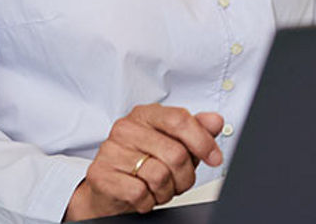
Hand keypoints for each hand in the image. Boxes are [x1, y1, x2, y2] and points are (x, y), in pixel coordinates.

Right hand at [63, 104, 224, 220]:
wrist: (107, 189)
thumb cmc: (141, 163)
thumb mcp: (172, 143)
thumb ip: (195, 130)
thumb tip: (215, 121)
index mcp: (145, 114)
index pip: (180, 119)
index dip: (202, 141)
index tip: (214, 157)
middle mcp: (126, 128)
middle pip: (175, 153)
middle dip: (185, 175)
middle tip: (180, 182)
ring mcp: (111, 151)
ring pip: (160, 175)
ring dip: (167, 191)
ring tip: (160, 189)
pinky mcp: (101, 175)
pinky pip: (140, 192)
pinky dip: (148, 201)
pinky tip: (145, 196)